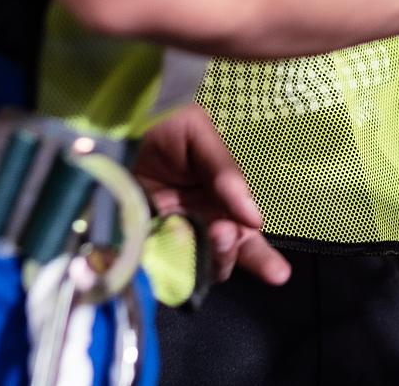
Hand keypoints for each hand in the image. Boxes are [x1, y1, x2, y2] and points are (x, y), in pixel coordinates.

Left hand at [133, 105, 291, 285]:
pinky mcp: (142, 242)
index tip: (278, 274)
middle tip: (225, 234)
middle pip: (223, 260)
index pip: (248, 240)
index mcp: (224, 205)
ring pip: (194, 268)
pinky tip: (167, 249)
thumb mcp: (201, 136)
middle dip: (228, 254)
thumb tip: (253, 217)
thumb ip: (227, 173)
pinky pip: (157, 264)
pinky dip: (166, 263)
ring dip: (202, 258)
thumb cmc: (168, 126)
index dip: (264, 261)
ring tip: (205, 234)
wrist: (120, 124)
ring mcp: (171, 237)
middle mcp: (202, 226)